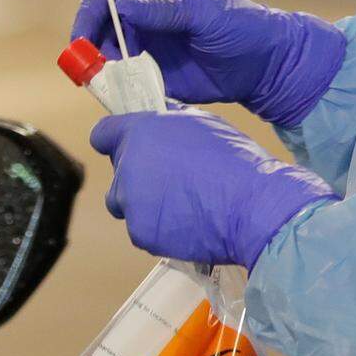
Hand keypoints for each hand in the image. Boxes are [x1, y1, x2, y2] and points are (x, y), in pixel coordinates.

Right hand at [71, 0, 345, 126]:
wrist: (264, 66)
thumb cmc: (240, 28)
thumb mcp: (204, 13)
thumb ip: (164, 9)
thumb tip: (123, 7)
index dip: (87, 19)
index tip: (83, 45)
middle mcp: (142, 18)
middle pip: (98, 31)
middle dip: (93, 52)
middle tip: (98, 74)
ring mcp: (146, 48)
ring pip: (108, 60)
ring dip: (106, 75)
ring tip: (121, 86)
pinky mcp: (153, 76)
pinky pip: (126, 84)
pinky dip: (121, 92)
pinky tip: (131, 97)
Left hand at [91, 108, 337, 268]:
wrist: (252, 206)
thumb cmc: (235, 161)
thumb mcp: (202, 123)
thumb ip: (170, 124)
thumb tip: (159, 124)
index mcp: (140, 133)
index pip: (103, 134)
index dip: (114, 140)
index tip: (126, 147)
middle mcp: (128, 167)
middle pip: (117, 173)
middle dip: (137, 176)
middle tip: (171, 181)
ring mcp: (131, 202)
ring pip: (126, 204)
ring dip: (145, 204)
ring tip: (181, 205)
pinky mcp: (140, 232)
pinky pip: (142, 228)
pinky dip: (159, 228)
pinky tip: (187, 222)